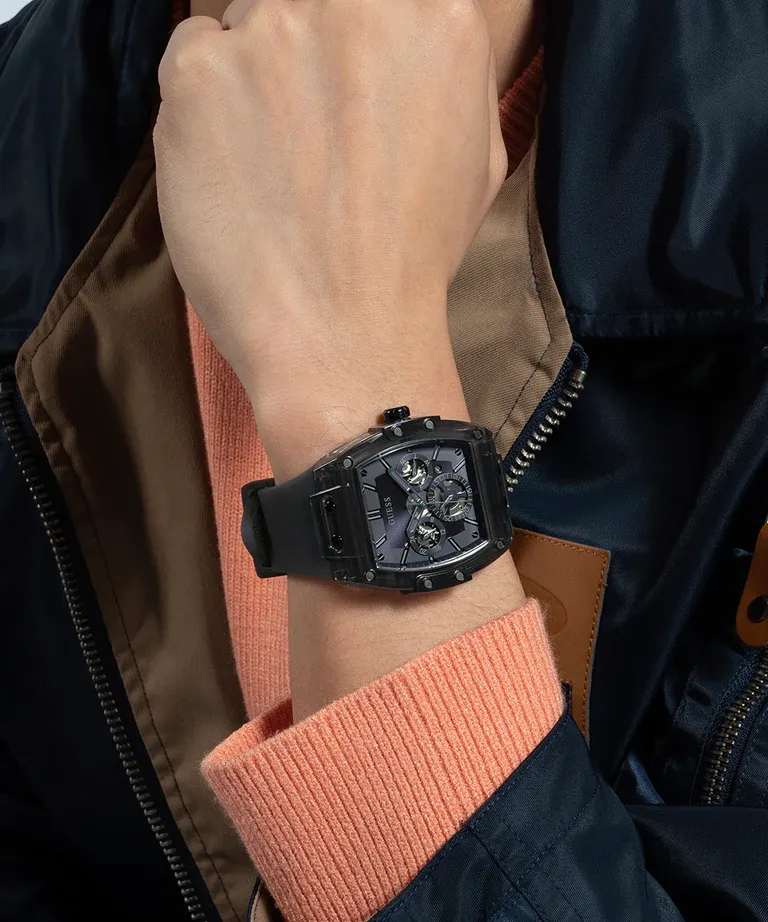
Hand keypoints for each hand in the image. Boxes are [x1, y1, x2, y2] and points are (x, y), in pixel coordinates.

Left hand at [154, 0, 507, 445]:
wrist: (347, 338)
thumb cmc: (412, 263)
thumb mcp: (478, 157)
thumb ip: (444, 77)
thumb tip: (411, 47)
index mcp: (439, 18)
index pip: (371, 0)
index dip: (349, 53)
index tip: (339, 97)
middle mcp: (360, 2)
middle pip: (307, 1)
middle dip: (301, 59)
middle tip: (302, 138)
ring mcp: (274, 31)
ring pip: (245, 23)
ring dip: (251, 81)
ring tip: (269, 167)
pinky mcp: (202, 70)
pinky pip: (190, 56)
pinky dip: (202, 106)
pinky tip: (231, 169)